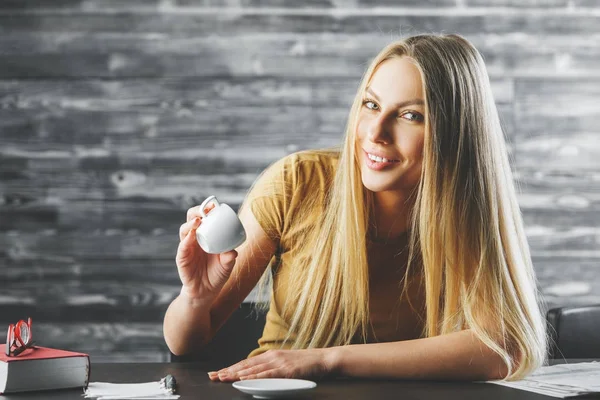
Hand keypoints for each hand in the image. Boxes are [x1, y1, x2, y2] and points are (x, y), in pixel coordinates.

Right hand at [175, 202, 238, 303]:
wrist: (206, 292)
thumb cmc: (217, 275)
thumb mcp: (227, 266)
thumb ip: (229, 258)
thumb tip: (233, 252)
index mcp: (206, 237)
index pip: (204, 219)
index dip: (207, 210)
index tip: (214, 204)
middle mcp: (195, 239)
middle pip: (191, 220)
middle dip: (196, 211)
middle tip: (205, 209)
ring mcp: (187, 248)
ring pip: (185, 230)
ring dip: (191, 224)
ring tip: (198, 220)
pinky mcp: (182, 259)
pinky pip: (182, 248)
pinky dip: (186, 241)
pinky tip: (191, 235)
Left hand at [207, 348, 336, 381]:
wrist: (323, 359)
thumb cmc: (305, 363)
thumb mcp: (285, 363)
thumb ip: (271, 367)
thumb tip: (256, 374)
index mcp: (270, 355)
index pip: (246, 362)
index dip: (231, 368)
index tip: (217, 372)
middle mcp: (272, 357)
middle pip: (245, 365)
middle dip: (228, 370)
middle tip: (213, 376)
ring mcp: (279, 362)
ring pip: (253, 369)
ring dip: (236, 374)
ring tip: (223, 377)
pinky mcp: (286, 370)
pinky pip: (267, 374)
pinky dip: (254, 376)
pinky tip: (245, 378)